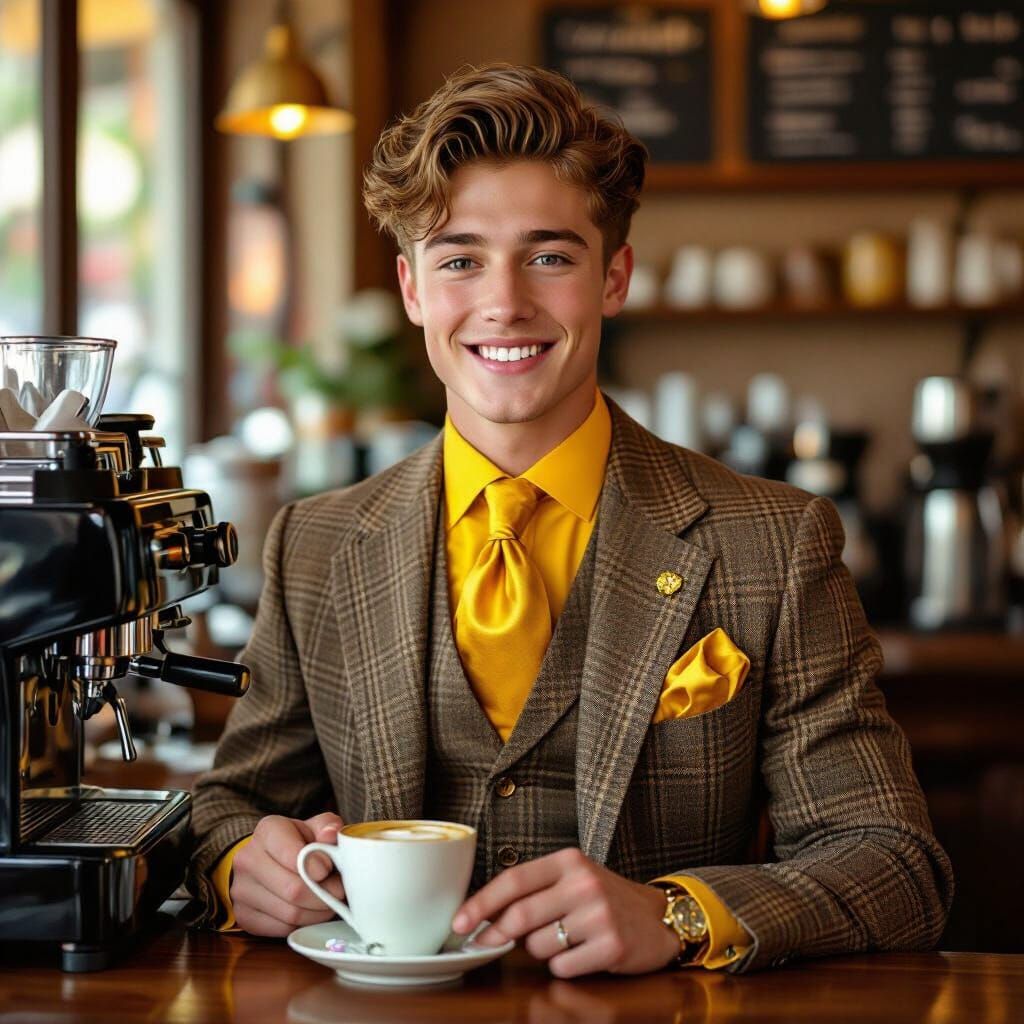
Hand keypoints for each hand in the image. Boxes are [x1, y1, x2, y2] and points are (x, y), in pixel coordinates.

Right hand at [230, 812, 344, 935]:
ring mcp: (241, 890)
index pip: (294, 855)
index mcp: (267, 831)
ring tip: (329, 901)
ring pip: (290, 914)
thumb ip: (328, 826)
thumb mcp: (316, 826)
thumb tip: (331, 835)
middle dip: (324, 895)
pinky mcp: (244, 916)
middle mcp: (248, 859)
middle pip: (294, 890)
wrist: (268, 859)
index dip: (319, 867)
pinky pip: (282, 929)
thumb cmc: (299, 841)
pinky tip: (312, 911)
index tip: (330, 870)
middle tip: (339, 892)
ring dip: (318, 913)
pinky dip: (304, 924)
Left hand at [451, 848, 679, 976]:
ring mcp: (600, 914)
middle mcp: (584, 883)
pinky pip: (563, 966)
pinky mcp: (612, 946)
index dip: (481, 903)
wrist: (657, 918)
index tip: (460, 921)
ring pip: (539, 945)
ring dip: (539, 950)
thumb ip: (535, 889)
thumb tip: (484, 916)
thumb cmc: (604, 898)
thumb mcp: (572, 879)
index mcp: (569, 861)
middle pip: (520, 916)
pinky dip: (563, 966)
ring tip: (563, 939)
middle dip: (496, 934)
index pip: (514, 881)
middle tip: (487, 942)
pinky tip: (581, 954)